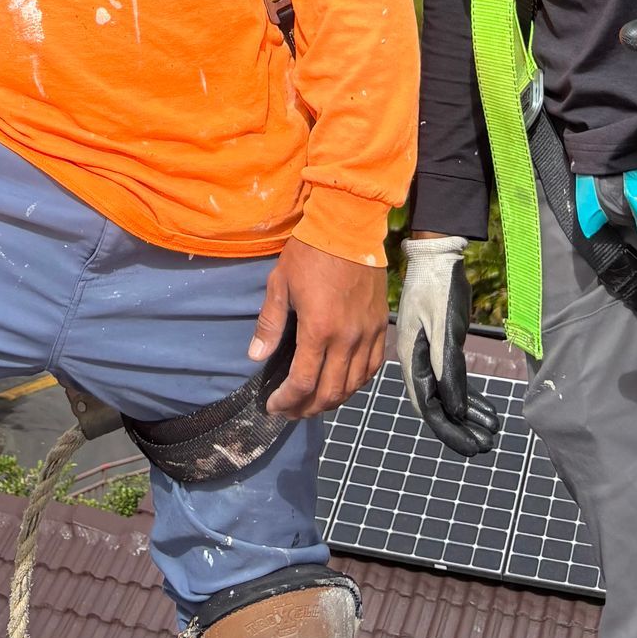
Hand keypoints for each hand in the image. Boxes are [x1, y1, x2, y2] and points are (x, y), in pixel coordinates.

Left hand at [251, 237, 386, 417]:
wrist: (349, 227)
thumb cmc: (309, 252)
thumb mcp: (280, 283)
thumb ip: (270, 324)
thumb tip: (256, 356)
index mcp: (318, 329)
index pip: (303, 382)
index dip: (287, 400)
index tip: (274, 406)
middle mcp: (347, 339)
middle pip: (329, 392)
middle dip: (307, 408)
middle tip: (290, 411)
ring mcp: (367, 334)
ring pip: (353, 385)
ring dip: (331, 401)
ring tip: (312, 403)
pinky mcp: (380, 327)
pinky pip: (371, 368)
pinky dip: (355, 383)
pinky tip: (342, 384)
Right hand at [395, 235, 498, 458]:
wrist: (435, 254)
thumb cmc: (438, 286)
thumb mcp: (444, 326)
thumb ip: (448, 368)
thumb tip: (455, 408)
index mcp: (413, 359)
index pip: (430, 407)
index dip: (450, 432)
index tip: (472, 448)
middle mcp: (417, 361)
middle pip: (437, 406)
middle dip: (460, 429)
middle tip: (487, 445)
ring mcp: (427, 354)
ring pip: (446, 395)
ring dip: (467, 415)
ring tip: (491, 431)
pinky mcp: (439, 346)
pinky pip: (452, 380)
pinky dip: (468, 396)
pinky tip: (485, 409)